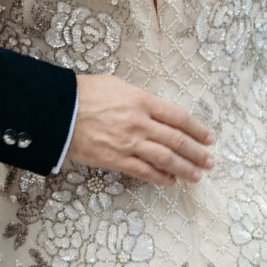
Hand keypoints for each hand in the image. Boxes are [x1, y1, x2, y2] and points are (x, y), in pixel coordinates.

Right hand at [68, 75, 215, 185]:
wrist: (56, 111)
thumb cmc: (82, 94)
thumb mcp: (115, 85)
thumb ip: (137, 98)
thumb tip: (151, 109)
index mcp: (141, 101)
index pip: (178, 117)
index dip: (197, 129)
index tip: (209, 137)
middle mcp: (140, 122)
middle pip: (177, 140)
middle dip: (197, 152)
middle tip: (210, 161)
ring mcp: (129, 143)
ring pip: (166, 159)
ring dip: (186, 168)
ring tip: (198, 175)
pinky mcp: (116, 160)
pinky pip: (144, 172)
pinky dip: (161, 178)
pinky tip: (171, 181)